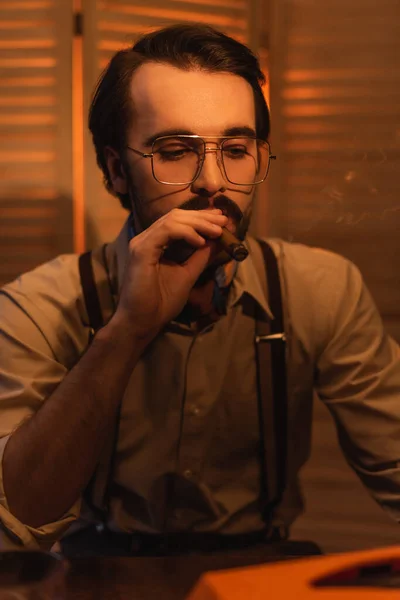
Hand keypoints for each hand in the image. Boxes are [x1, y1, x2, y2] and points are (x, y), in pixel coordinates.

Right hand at [110, 208, 227, 338]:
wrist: (143, 321)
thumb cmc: (161, 302)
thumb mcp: (188, 274)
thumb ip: (200, 257)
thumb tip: (217, 241)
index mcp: (155, 242)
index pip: (178, 220)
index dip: (201, 217)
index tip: (221, 221)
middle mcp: (146, 238)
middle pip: (176, 216)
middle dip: (203, 217)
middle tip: (224, 221)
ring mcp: (142, 242)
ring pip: (172, 220)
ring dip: (198, 223)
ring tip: (217, 232)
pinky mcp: (141, 250)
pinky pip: (167, 231)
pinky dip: (186, 233)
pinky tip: (200, 242)